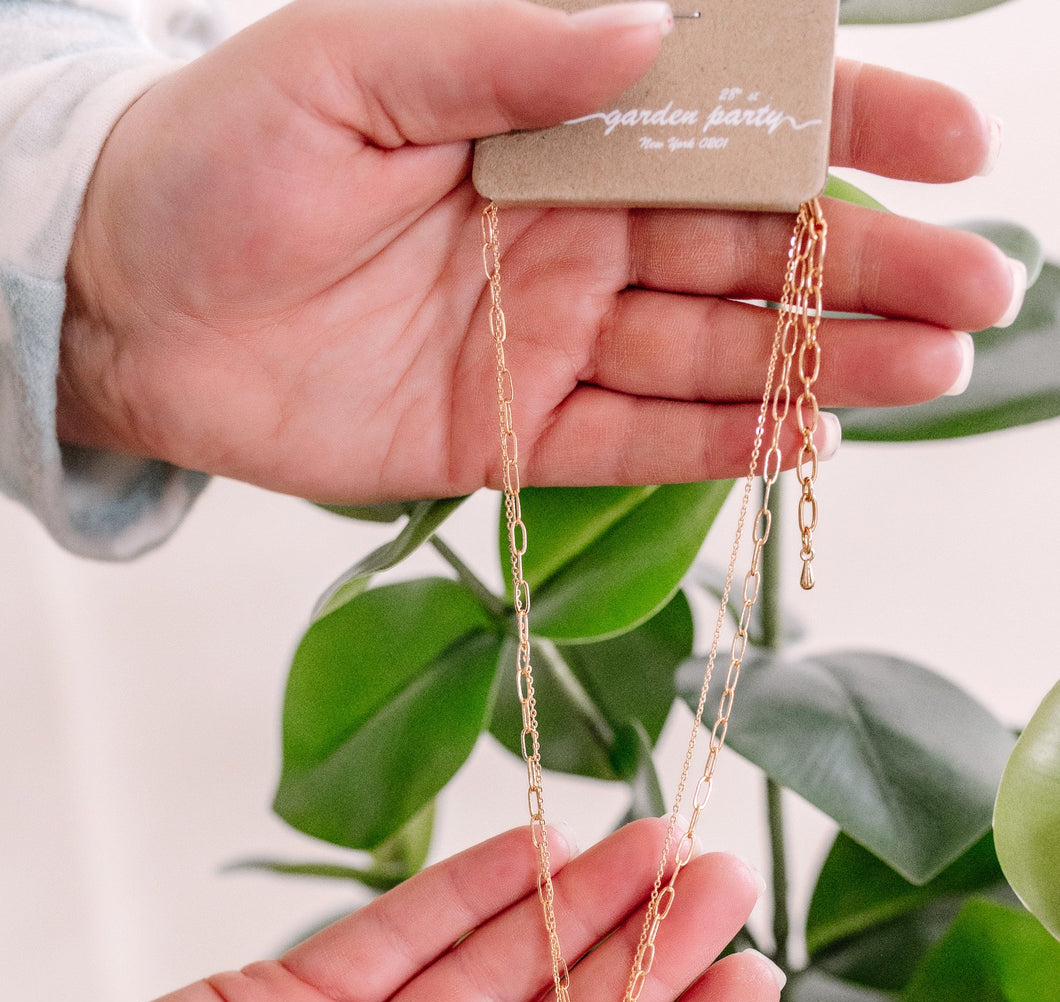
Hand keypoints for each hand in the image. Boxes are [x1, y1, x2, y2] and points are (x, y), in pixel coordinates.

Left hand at [57, 0, 1017, 499]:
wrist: (128, 304)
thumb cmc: (221, 157)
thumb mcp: (351, 65)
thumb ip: (503, 48)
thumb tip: (650, 26)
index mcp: (553, 116)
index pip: (729, 115)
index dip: (845, 124)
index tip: (955, 141)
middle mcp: (574, 225)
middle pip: (750, 246)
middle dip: (869, 264)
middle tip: (981, 290)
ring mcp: (552, 335)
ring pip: (714, 350)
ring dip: (825, 359)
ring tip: (934, 369)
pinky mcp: (515, 435)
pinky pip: (637, 442)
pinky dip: (719, 446)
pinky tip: (810, 439)